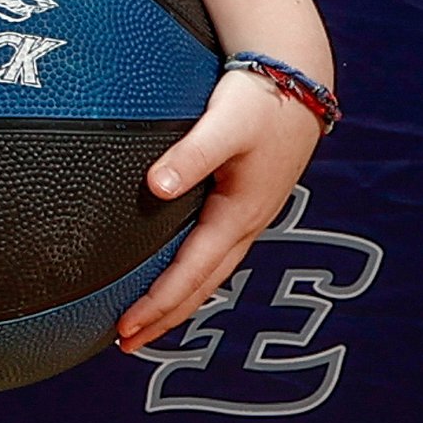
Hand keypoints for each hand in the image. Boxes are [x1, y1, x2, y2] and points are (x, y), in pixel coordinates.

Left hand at [115, 69, 323, 353]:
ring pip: (211, 274)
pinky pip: (216, 255)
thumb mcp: (224, 124)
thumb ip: (190, 154)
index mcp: (238, 214)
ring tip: (146, 323)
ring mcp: (249, 217)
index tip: (124, 327)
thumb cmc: (259, 100)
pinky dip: (194, 276)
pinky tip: (178, 278)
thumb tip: (155, 186)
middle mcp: (246, 224)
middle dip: (165, 317)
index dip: (157, 304)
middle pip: (201, 286)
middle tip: (126, 344)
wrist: (297, 78)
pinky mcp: (247, 204)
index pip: (190, 273)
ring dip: (179, 302)